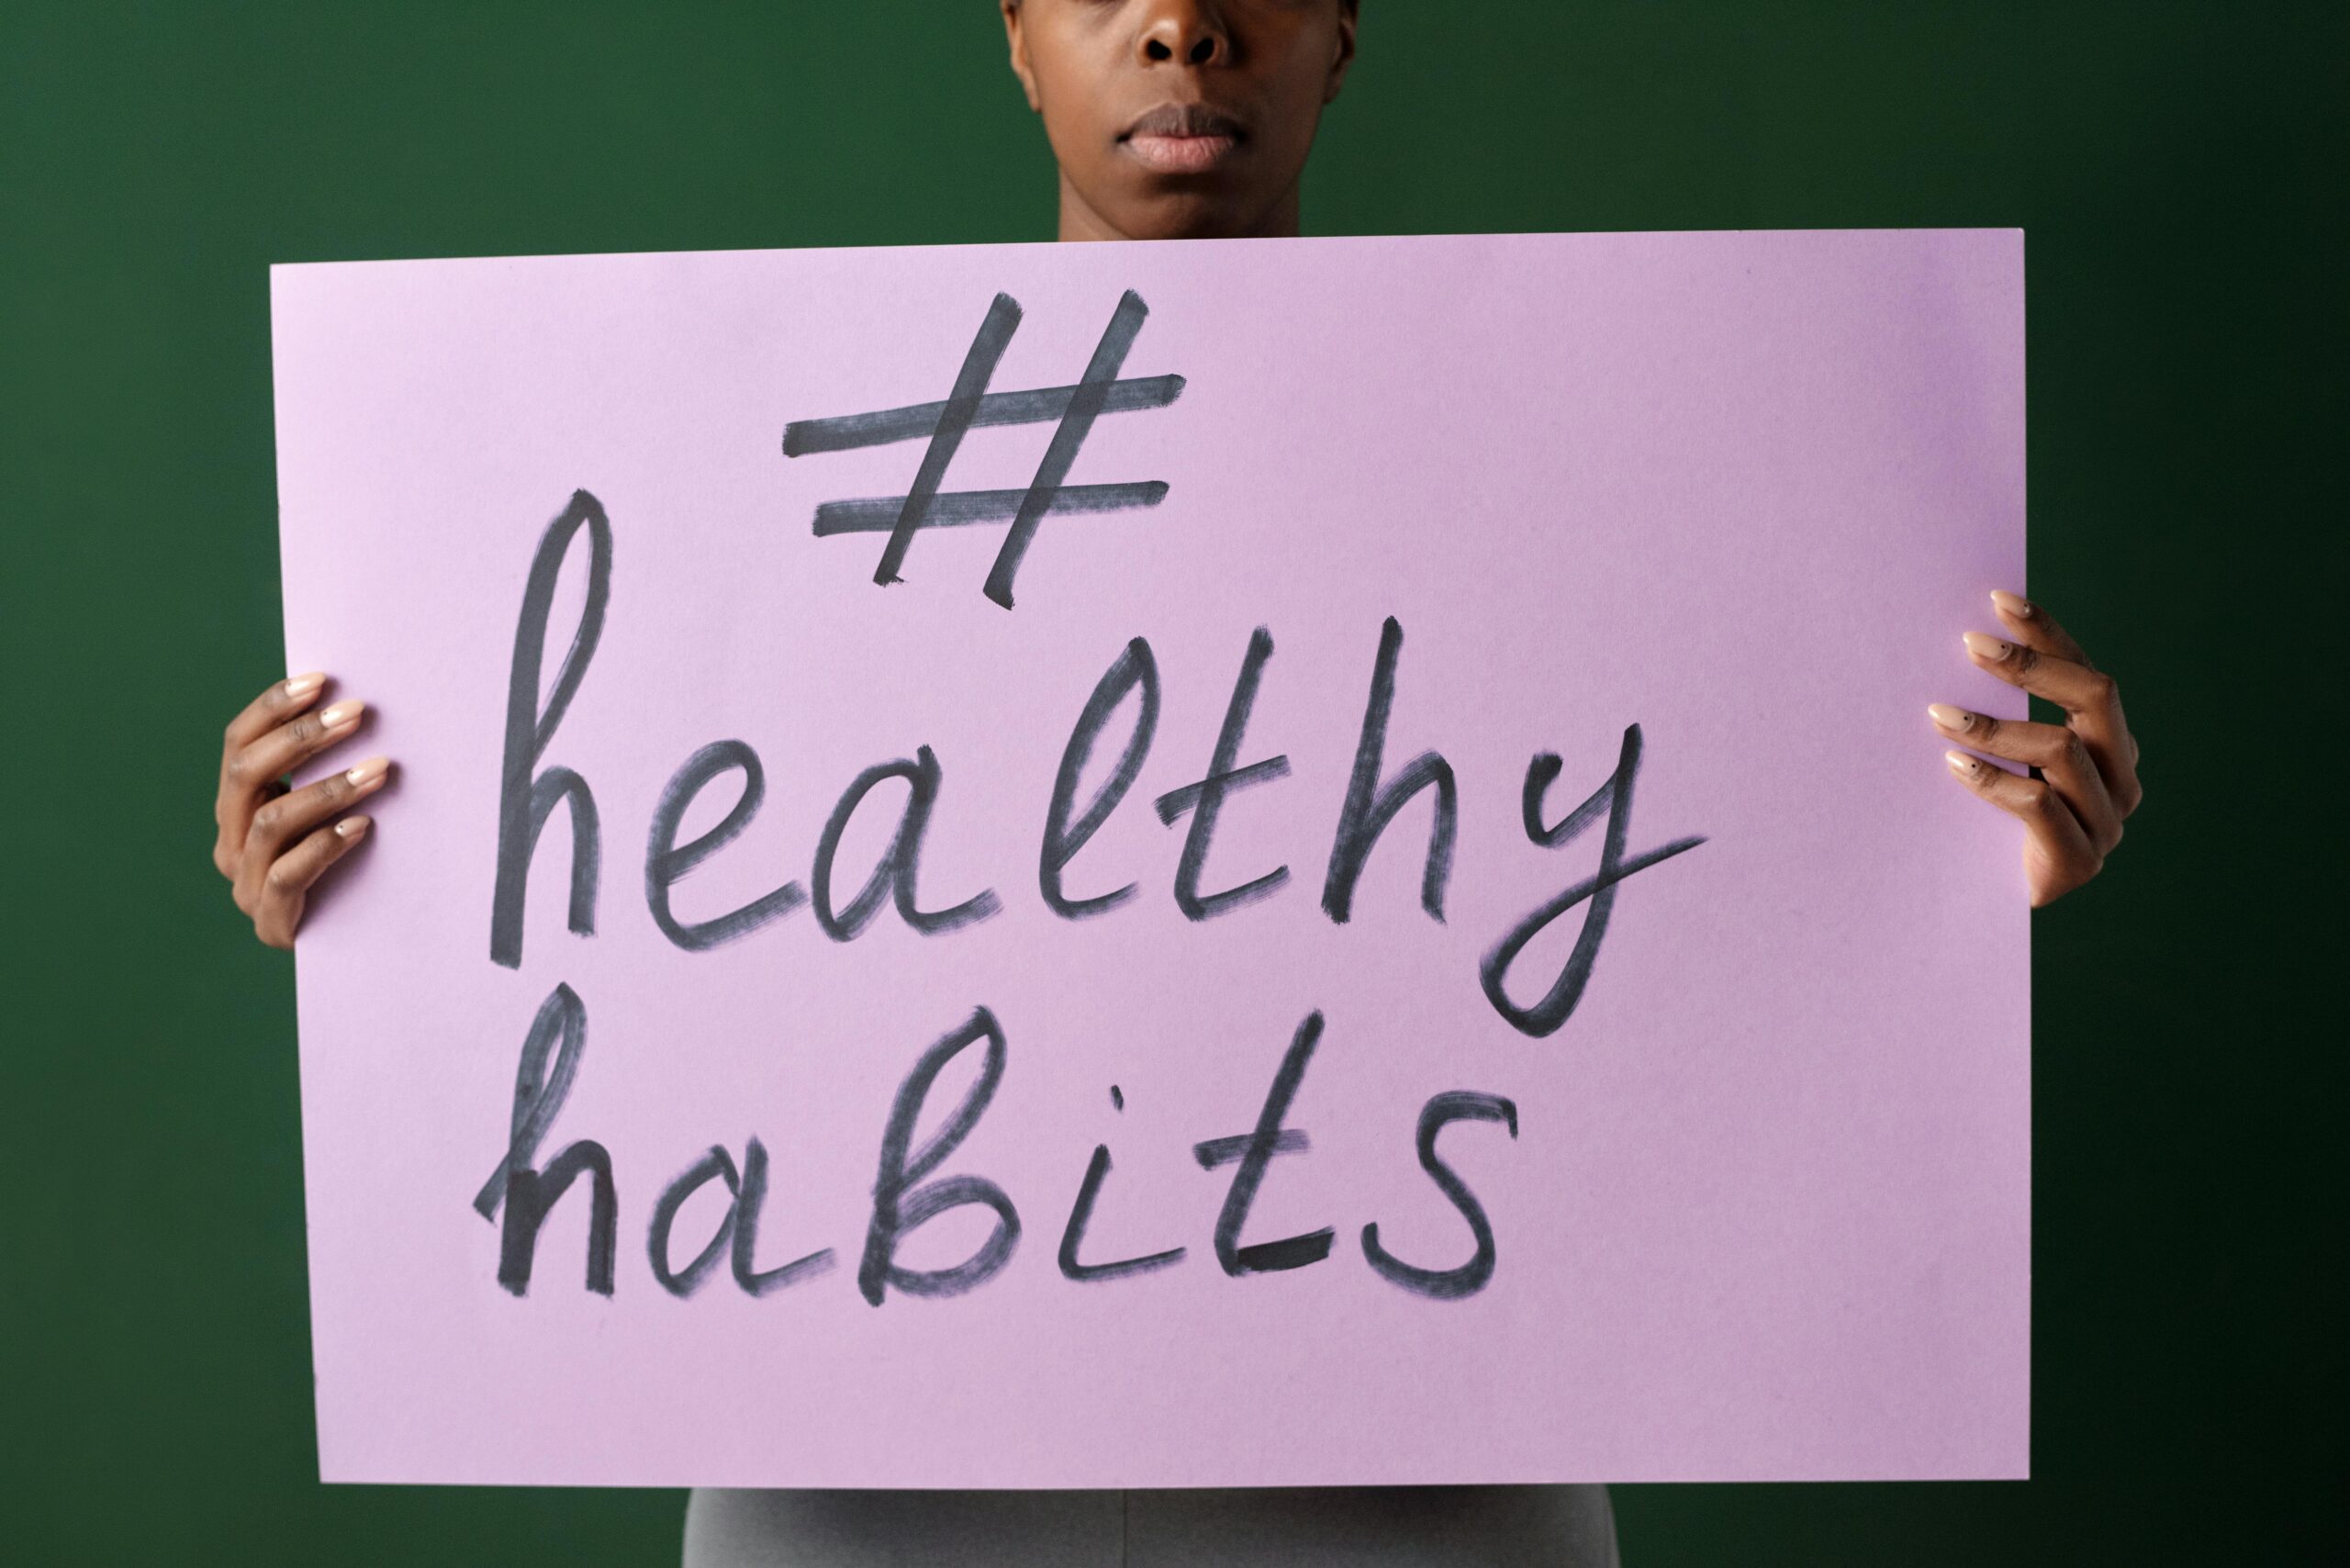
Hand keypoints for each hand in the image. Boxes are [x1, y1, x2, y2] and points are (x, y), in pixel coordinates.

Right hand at [213, 673, 391, 947]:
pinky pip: (289, 875)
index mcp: (235, 807)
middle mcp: (230, 841)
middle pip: (247, 774)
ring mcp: (245, 883)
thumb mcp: (325, 812)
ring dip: (328, 789)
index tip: (322, 679)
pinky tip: (363, 826)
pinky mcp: (271, 921)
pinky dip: (326, 845)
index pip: (237, 744)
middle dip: (302, 737)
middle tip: (356, 713)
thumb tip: (356, 702)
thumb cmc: (345, 865)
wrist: (348, 948)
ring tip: (378, 768)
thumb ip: (323, 769)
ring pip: (273, 822)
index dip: (273, 708)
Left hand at [1931, 590, 2141, 906]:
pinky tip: (1951, 764)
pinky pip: (2040, 805)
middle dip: (2032, 665)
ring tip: (1938, 714)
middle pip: (2096, 699)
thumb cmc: (1980, 822)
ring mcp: (2106, 823)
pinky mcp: (2079, 863)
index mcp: (2110, 744)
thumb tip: (1956, 644)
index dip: (2048, 634)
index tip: (1998, 599)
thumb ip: (1998, 712)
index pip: (2087, 673)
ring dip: (1996, 726)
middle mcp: (2120, 778)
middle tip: (1969, 644)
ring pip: (2064, 750)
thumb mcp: (1996, 757)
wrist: (1980, 910)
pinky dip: (1994, 779)